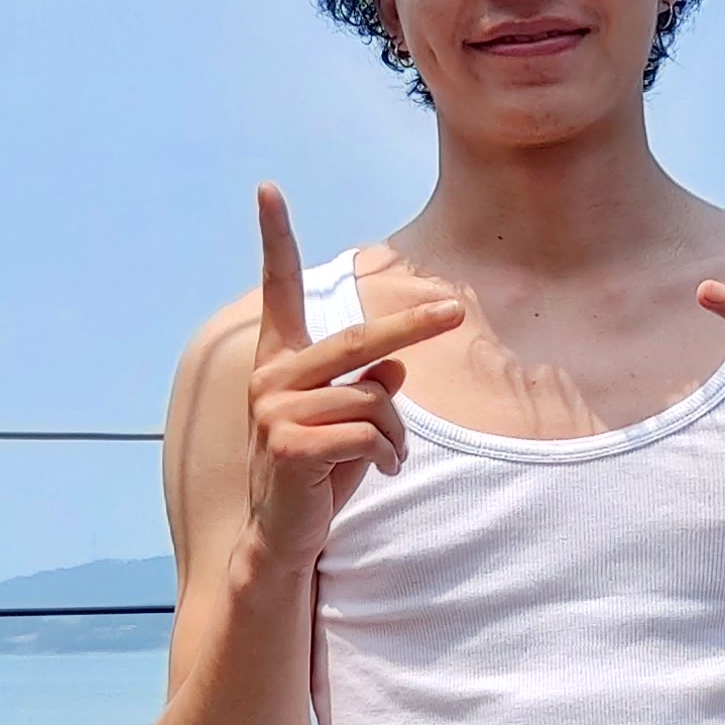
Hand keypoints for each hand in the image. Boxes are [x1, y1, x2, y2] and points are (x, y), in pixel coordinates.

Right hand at [244, 183, 460, 572]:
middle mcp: (271, 377)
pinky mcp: (292, 444)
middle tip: (455, 309)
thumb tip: (396, 369)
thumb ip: (366, 387)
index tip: (268, 188)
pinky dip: (388, 456)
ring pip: (375, 398)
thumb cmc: (319, 474)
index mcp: (279, 361)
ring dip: (396, 435)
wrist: (285, 537)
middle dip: (414, 326)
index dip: (273, 237)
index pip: (276, 289)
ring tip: (386, 459)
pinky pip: (370, 433)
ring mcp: (276, 410)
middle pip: (360, 339)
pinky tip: (377, 473)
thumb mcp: (349, 423)